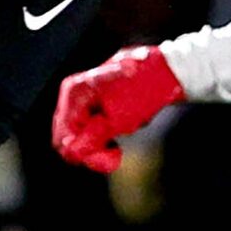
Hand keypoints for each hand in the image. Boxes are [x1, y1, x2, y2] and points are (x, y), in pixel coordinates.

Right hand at [52, 45, 182, 175]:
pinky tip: (119, 132)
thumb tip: (71, 152)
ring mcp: (81, 95)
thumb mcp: (117, 122)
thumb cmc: (142, 94)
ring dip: (98, 142)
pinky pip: (87, 126)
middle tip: (116, 156)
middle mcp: (72, 92)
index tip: (114, 158)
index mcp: (75, 94)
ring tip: (120, 141)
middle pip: (67, 136)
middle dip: (91, 150)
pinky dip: (102, 134)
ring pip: (78, 133)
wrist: (164, 72)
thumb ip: (91, 139)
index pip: (65, 138)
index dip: (86, 154)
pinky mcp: (91, 100)